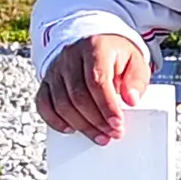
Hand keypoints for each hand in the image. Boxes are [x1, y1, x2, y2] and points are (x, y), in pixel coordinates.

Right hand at [36, 33, 150, 141]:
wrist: (93, 43)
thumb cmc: (115, 55)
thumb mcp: (135, 62)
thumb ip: (137, 80)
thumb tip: (131, 99)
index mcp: (95, 48)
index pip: (97, 81)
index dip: (107, 106)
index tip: (118, 124)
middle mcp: (71, 57)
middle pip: (78, 96)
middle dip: (96, 121)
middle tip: (112, 134)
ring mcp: (56, 69)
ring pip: (61, 104)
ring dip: (81, 125)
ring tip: (99, 136)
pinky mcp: (46, 80)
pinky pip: (43, 104)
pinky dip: (55, 121)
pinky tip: (71, 129)